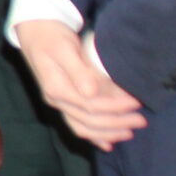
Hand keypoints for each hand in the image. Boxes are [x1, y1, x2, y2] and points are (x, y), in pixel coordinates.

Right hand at [16, 19, 147, 148]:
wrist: (34, 32)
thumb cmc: (52, 37)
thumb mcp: (65, 49)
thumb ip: (78, 71)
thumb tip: (91, 92)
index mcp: (56, 88)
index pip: (90, 105)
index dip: (115, 106)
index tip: (135, 102)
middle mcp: (56, 100)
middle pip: (89, 120)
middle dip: (117, 123)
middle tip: (140, 120)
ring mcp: (58, 103)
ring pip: (82, 128)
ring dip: (107, 133)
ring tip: (129, 133)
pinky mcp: (62, 102)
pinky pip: (77, 125)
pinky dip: (93, 136)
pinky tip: (107, 143)